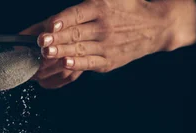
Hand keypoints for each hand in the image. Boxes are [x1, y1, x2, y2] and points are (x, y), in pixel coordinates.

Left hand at [22, 0, 195, 88]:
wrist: (155, 26)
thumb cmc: (127, 8)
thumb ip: (88, 1)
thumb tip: (65, 9)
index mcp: (100, 7)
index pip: (77, 14)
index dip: (63, 20)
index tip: (50, 24)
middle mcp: (103, 26)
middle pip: (75, 33)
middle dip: (56, 38)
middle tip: (40, 41)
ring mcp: (106, 45)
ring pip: (79, 49)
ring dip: (61, 52)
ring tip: (46, 53)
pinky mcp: (109, 60)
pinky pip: (90, 62)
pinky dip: (78, 63)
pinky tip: (66, 64)